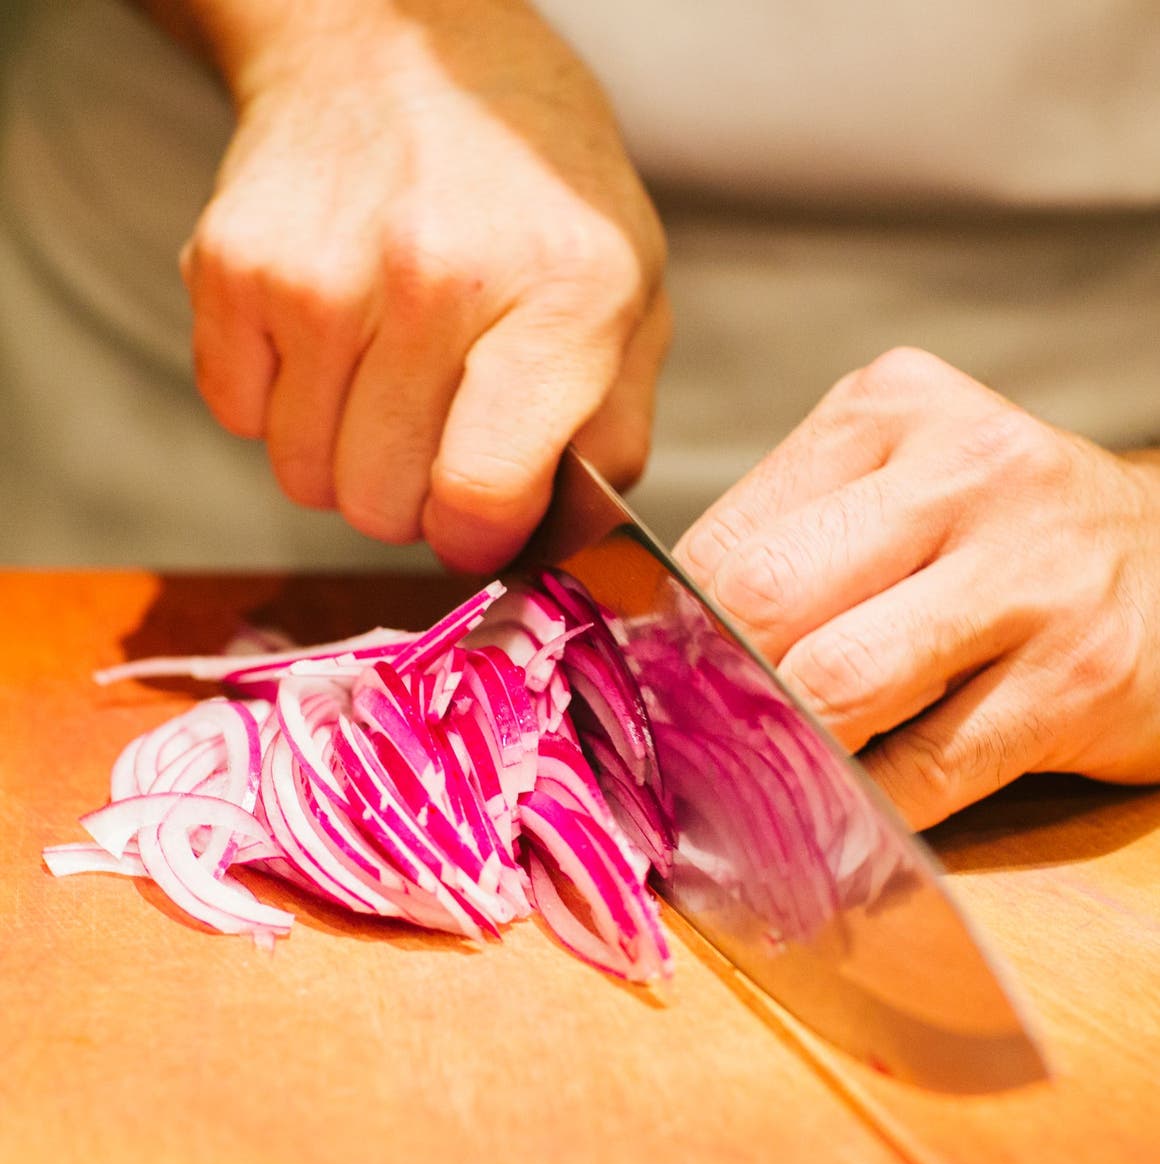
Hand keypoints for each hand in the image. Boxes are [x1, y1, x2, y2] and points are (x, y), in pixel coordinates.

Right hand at [175, 0, 667, 570]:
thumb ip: (611, 434)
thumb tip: (551, 541)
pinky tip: (327, 336)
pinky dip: (282, 404)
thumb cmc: (529, 190)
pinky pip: (242, 420)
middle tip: (437, 427)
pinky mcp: (231, 265)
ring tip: (385, 373)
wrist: (397, 45)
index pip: (482, 494)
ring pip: (306, 478)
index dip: (476, 538)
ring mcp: (319, 271)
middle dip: (413, 497)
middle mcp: (435, 278)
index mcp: (561, 294)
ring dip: (345, 455)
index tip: (477, 520)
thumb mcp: (630, 294)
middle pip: (383, 506)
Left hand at [675, 347, 1159, 828]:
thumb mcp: (898, 485)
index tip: (653, 682)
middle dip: (714, 688)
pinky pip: (925, 769)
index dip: (670, 627)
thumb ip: (793, 540)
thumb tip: (664, 646)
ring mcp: (1030, 576)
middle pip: (768, 602)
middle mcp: (966, 472)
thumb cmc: (1000, 535)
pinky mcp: (1078, 679)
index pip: (728, 536)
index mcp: (891, 410)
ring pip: (839, 687)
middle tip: (691, 737)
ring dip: (782, 749)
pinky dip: (864, 807)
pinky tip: (844, 811)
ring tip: (763, 771)